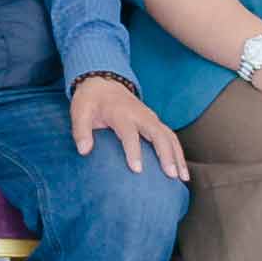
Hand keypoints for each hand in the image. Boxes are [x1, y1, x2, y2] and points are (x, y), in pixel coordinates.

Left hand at [68, 72, 186, 180]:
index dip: (133, 151)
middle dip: (165, 154)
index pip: (129, 133)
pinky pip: (171, 137)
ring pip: (169, 136)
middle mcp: (140, 115)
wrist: (103, 83)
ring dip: (177, 156)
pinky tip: (182, 170)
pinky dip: (179, 152)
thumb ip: (80, 131)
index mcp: (120, 113)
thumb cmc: (91, 101)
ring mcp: (150, 118)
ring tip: (182, 177)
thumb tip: (83, 151)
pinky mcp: (155, 122)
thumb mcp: (79, 112)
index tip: (137, 170)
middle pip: (157, 134)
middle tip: (170, 175)